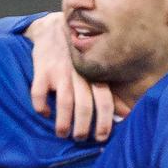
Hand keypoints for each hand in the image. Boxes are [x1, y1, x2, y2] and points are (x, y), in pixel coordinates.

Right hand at [25, 12, 119, 140]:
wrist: (53, 28)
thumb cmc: (79, 57)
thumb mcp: (97, 71)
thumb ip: (110, 93)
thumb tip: (128, 115)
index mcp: (95, 75)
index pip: (104, 101)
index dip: (104, 121)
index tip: (101, 138)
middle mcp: (79, 74)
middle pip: (84, 105)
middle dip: (83, 126)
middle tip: (81, 139)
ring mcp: (60, 72)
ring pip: (64, 101)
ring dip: (63, 121)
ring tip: (62, 134)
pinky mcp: (41, 70)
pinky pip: (39, 92)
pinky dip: (40, 106)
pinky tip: (44, 113)